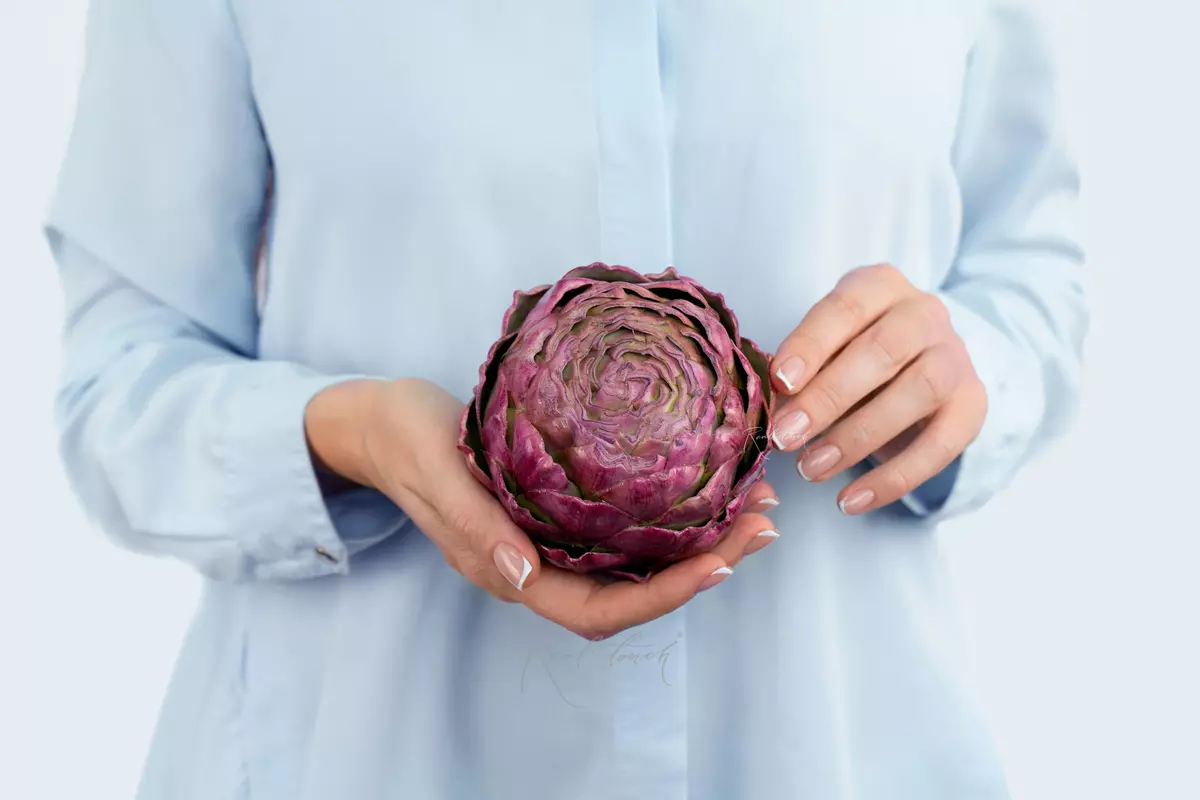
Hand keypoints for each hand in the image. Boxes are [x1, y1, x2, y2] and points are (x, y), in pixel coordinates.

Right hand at [305, 378, 779, 639]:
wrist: (379, 422)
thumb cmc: (404, 440)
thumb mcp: (435, 474)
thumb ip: (475, 527)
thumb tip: (525, 576)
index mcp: (508, 568)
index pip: (598, 609)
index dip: (664, 597)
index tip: (723, 562)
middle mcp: (537, 563)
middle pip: (632, 592)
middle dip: (704, 567)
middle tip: (762, 524)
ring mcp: (548, 539)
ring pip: (633, 562)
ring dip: (699, 542)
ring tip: (752, 506)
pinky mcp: (555, 507)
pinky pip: (621, 527)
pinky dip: (668, 514)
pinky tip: (701, 485)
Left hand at [768, 264, 986, 513]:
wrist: (925, 365)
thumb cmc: (854, 353)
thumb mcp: (827, 346)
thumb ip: (801, 369)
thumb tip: (768, 410)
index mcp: (880, 286)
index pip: (846, 308)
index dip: (811, 344)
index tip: (779, 382)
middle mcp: (924, 313)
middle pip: (883, 351)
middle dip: (828, 398)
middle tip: (785, 437)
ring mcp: (955, 357)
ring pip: (918, 392)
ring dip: (858, 437)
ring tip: (811, 469)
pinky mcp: (973, 404)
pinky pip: (941, 445)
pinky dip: (894, 478)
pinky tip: (852, 500)